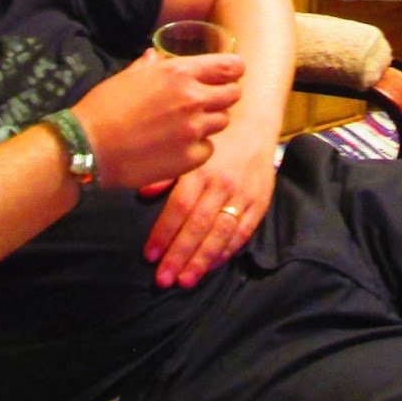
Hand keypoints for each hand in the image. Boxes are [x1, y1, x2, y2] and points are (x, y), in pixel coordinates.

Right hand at [71, 50, 243, 190]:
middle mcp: (192, 98)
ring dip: (210, 122)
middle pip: (233, 94)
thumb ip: (151, 65)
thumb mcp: (128, 76)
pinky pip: (209, 149)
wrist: (87, 146)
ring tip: (186, 126)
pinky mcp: (190, 158)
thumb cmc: (103, 107)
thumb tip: (157, 55)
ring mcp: (193, 129)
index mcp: (179, 72)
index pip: (230, 67)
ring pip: (223, 122)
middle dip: (223, 96)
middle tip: (207, 103)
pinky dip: (198, 148)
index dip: (232, 71)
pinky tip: (178, 147)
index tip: (228, 75)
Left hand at [143, 125, 275, 288]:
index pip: (179, 208)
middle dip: (180, 255)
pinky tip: (211, 265)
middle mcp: (222, 184)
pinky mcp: (259, 202)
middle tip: (163, 280)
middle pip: (198, 225)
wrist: (255, 120)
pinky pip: (243, 232)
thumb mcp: (187, 146)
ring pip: (221, 233)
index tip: (149, 255)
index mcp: (200, 170)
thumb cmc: (213, 137)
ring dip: (202, 260)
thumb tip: (142, 194)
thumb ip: (167, 172)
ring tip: (185, 280)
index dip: (163, 233)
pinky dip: (227, 251)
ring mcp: (243, 194)